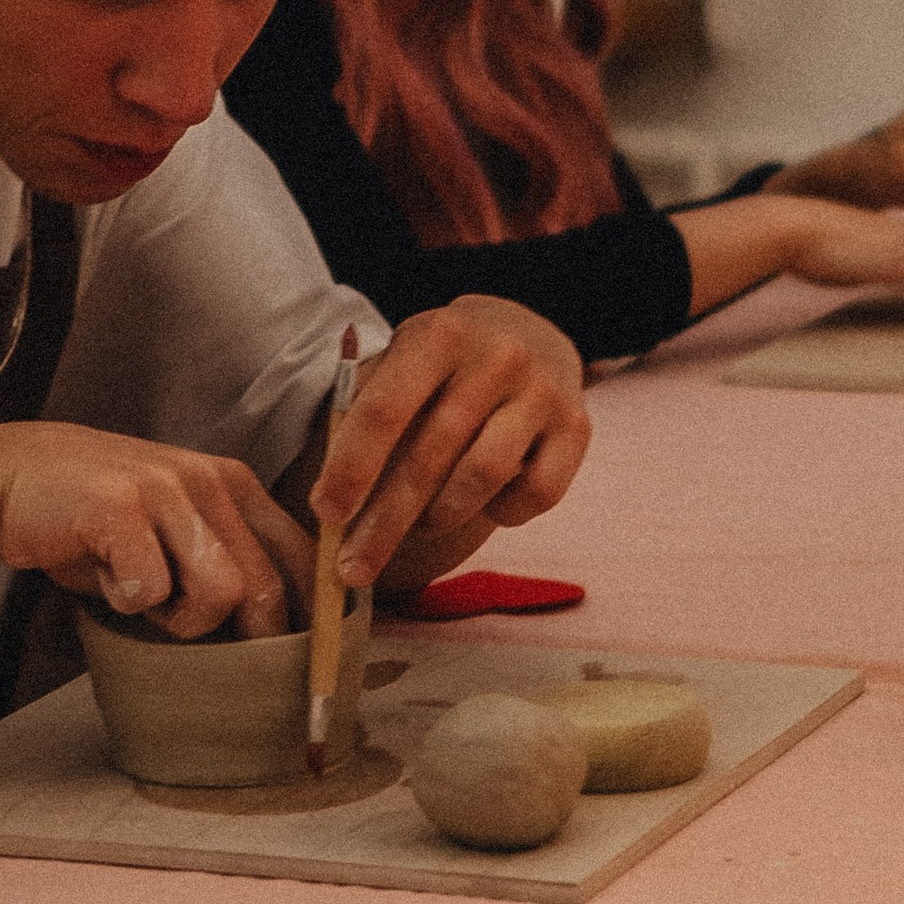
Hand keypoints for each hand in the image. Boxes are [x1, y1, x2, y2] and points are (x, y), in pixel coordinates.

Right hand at [0, 420, 313, 639]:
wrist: (5, 476)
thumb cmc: (94, 516)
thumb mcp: (173, 530)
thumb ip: (222, 561)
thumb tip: (277, 632)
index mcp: (233, 483)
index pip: (302, 556)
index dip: (308, 616)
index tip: (295, 660)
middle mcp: (209, 479)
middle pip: (264, 588)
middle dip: (237, 635)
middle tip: (188, 632)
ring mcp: (165, 489)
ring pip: (218, 593)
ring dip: (175, 616)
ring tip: (139, 591)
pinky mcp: (121, 506)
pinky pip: (149, 590)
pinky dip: (123, 600)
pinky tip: (102, 572)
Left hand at [310, 299, 587, 597]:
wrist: (530, 335)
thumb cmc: (446, 365)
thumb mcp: (401, 362)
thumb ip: (363, 414)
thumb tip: (329, 503)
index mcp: (440, 334)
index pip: (385, 409)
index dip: (351, 468)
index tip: (326, 516)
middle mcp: (497, 356)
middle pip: (429, 455)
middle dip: (385, 522)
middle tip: (354, 569)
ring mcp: (543, 391)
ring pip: (481, 478)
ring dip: (440, 516)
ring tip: (421, 524)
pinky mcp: (577, 427)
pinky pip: (536, 494)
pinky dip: (501, 513)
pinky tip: (483, 502)